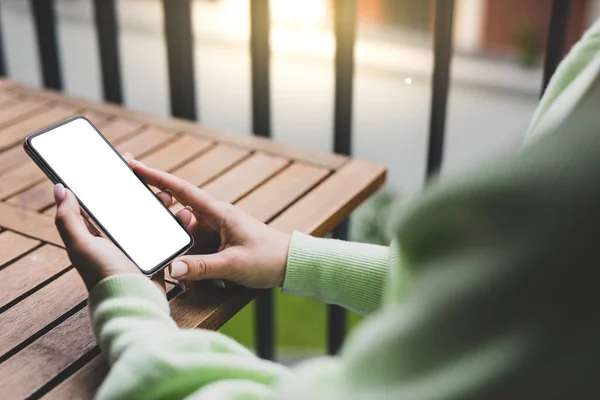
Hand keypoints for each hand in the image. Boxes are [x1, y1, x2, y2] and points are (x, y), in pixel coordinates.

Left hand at [53, 165, 174, 292]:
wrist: (133, 302)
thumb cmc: (105, 275)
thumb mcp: (81, 245)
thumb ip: (68, 218)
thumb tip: (60, 189)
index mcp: (97, 235)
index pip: (101, 202)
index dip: (108, 183)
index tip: (120, 164)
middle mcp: (117, 240)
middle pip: (129, 208)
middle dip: (141, 191)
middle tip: (151, 178)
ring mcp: (138, 247)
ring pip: (151, 218)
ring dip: (161, 205)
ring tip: (170, 196)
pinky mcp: (157, 255)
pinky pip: (168, 234)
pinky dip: (176, 224)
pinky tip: (184, 215)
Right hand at [129, 157, 290, 288]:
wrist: (291, 265)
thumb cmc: (268, 258)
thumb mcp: (233, 264)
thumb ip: (202, 267)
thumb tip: (172, 269)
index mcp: (218, 213)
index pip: (181, 191)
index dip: (156, 178)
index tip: (134, 166)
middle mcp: (213, 219)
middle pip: (178, 217)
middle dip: (166, 227)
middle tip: (154, 237)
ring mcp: (215, 233)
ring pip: (185, 238)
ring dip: (182, 252)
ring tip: (193, 268)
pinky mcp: (218, 246)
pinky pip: (196, 251)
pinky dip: (191, 262)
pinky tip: (199, 278)